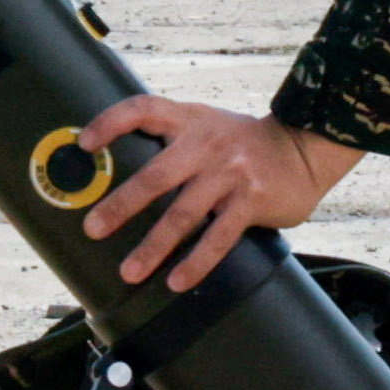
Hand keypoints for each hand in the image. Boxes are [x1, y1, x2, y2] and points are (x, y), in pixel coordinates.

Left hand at [75, 97, 365, 291]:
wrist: (304, 150)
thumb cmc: (245, 145)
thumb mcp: (209, 126)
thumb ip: (175, 142)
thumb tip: (124, 177)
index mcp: (190, 120)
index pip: (143, 109)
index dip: (111, 122)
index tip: (84, 144)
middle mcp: (207, 143)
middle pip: (155, 175)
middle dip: (121, 205)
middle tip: (93, 228)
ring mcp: (231, 173)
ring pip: (183, 214)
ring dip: (153, 246)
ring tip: (130, 271)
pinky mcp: (252, 200)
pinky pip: (218, 237)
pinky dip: (195, 261)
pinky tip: (177, 280)